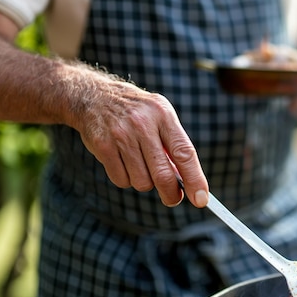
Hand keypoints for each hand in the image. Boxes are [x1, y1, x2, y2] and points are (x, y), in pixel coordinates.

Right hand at [74, 76, 208, 207]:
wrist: (95, 96)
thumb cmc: (138, 112)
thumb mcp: (161, 116)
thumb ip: (173, 144)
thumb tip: (186, 181)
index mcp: (163, 115)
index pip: (184, 153)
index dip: (195, 179)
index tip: (201, 199)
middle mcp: (142, 124)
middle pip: (162, 174)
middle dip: (171, 194)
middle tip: (173, 199)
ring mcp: (121, 136)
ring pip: (141, 181)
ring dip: (145, 182)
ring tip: (141, 165)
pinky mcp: (103, 146)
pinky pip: (121, 180)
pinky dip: (126, 179)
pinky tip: (123, 162)